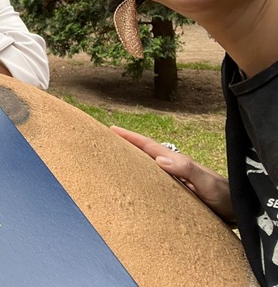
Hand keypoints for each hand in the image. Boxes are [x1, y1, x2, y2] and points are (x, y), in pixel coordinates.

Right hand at [111, 126, 233, 222]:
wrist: (237, 211)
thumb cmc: (224, 196)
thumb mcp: (206, 183)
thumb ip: (187, 169)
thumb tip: (159, 159)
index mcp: (176, 162)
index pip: (148, 146)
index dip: (130, 137)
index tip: (111, 129)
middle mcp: (171, 169)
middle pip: (143, 154)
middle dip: (124, 145)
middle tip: (102, 141)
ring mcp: (172, 180)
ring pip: (145, 167)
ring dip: (129, 162)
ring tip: (110, 160)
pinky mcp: (173, 193)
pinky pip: (150, 183)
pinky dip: (137, 179)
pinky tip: (129, 184)